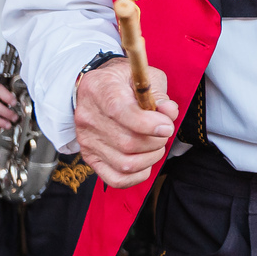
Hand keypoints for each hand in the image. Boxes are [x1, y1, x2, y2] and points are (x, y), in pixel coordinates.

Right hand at [74, 58, 179, 187]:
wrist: (94, 91)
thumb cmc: (122, 82)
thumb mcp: (142, 77)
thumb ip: (158, 93)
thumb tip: (169, 112)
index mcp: (100, 90)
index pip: (121, 112)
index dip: (149, 124)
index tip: (167, 126)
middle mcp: (89, 117)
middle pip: (127, 143)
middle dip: (156, 141)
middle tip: (164, 132)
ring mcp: (87, 140)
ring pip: (125, 164)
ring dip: (151, 158)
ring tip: (156, 145)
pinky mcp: (90, 157)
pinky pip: (116, 179)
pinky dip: (138, 175)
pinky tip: (145, 161)